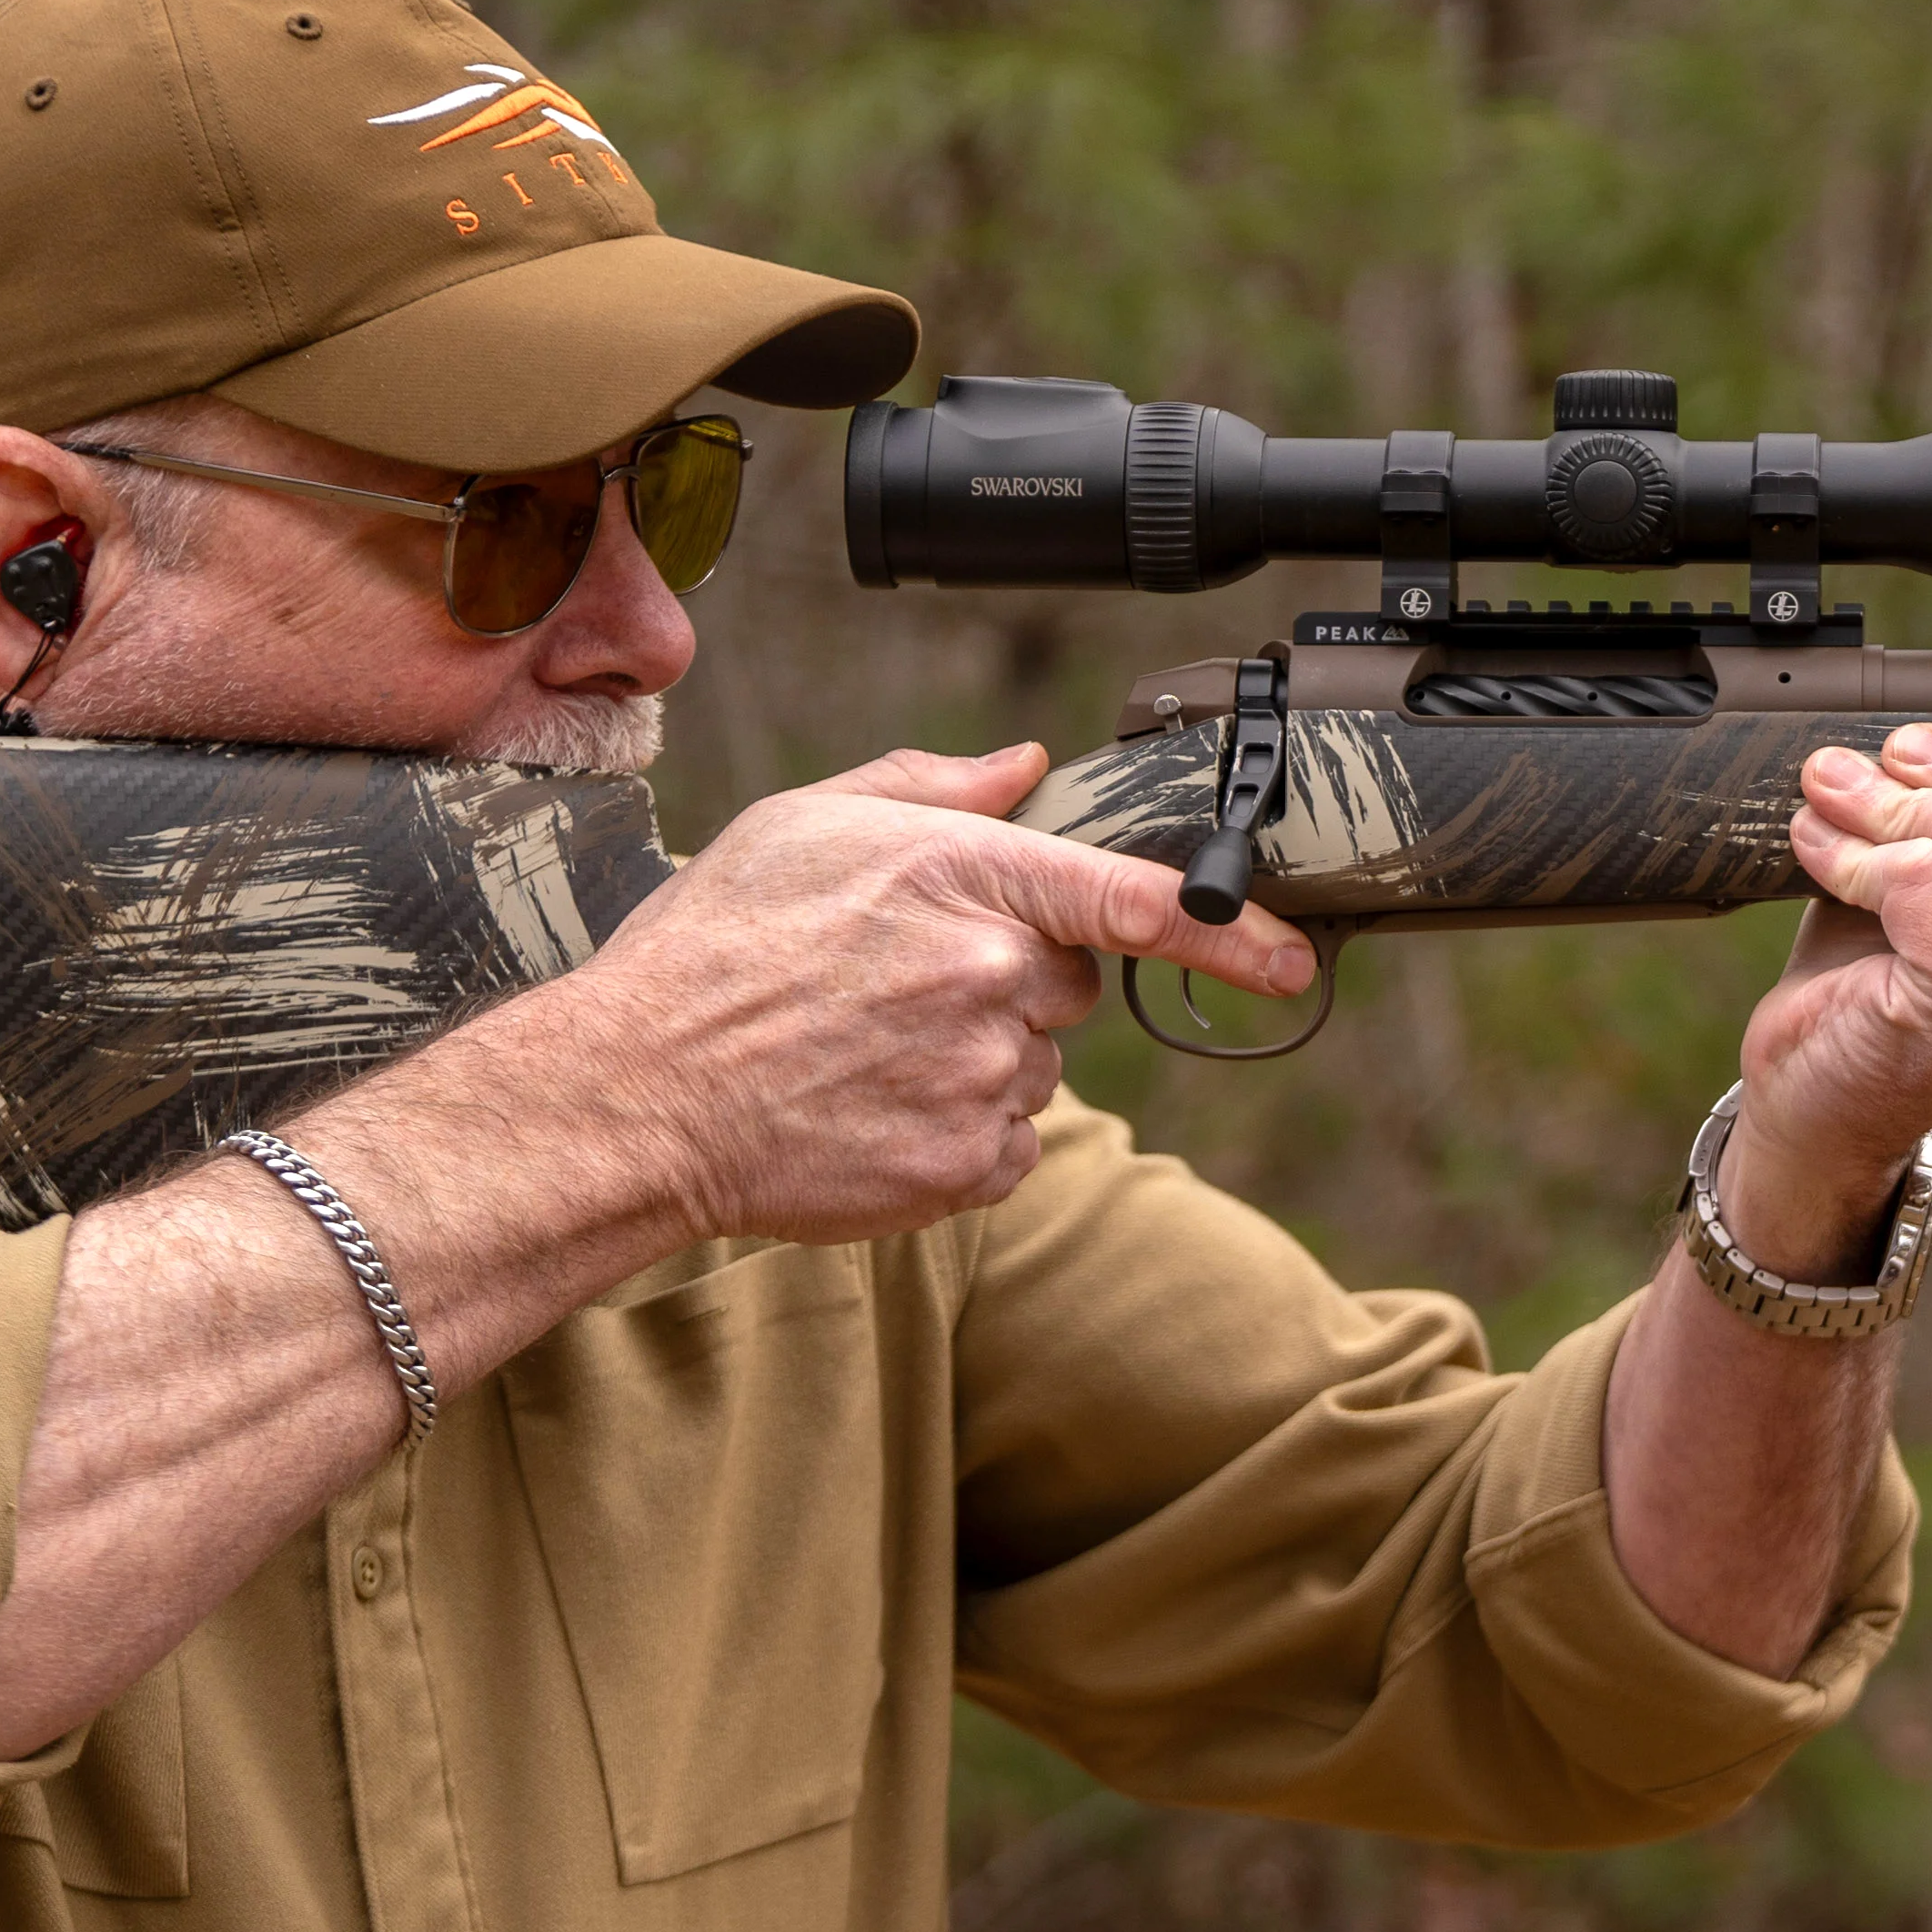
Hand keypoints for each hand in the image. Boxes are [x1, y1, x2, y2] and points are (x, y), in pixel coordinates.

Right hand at [509, 739, 1313, 1246]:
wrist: (636, 1094)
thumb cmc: (712, 950)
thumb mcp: (807, 825)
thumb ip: (934, 787)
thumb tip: (1028, 765)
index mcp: (964, 877)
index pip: (1135, 898)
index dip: (1232, 930)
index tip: (1295, 959)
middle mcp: (991, 977)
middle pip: (1067, 985)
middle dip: (1004, 982)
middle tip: (891, 988)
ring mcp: (982, 1078)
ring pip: (1032, 1065)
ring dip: (974, 1058)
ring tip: (859, 1050)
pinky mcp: (963, 1167)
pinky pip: (1004, 1142)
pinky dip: (956, 1130)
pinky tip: (870, 1106)